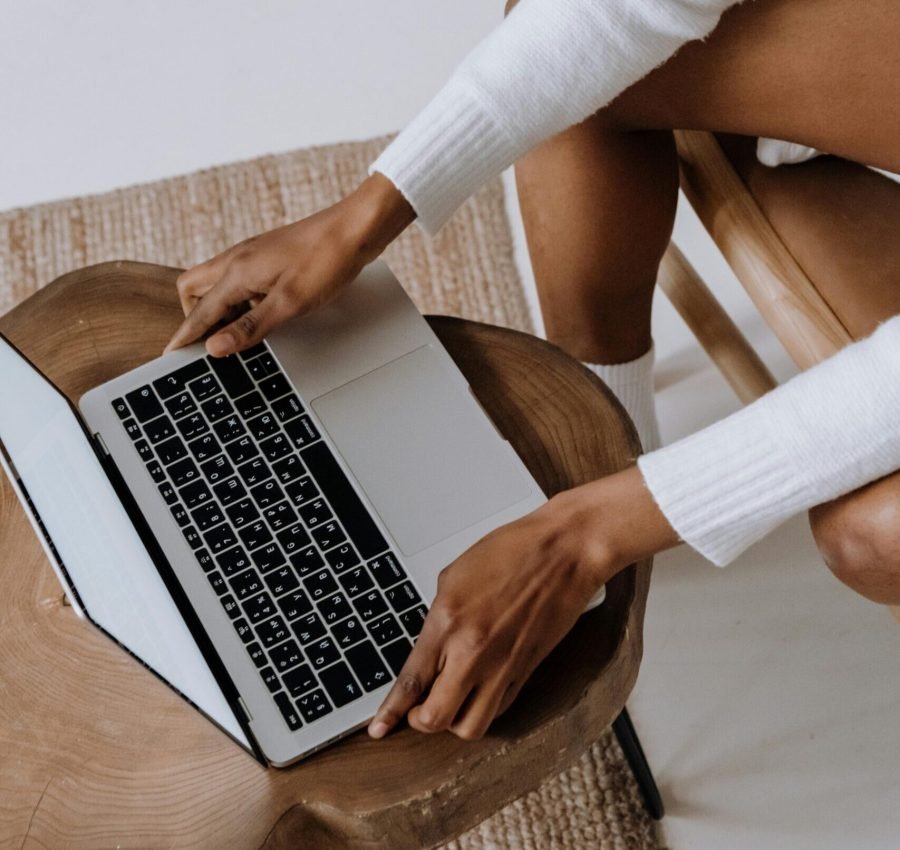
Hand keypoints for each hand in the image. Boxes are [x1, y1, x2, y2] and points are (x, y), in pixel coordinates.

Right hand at [165, 173, 414, 356]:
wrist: (354, 228)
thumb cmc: (326, 261)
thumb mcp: (289, 303)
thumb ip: (250, 327)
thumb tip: (215, 347)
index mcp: (236, 272)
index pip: (199, 312)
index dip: (185, 338)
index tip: (170, 356)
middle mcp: (236, 260)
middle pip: (194, 291)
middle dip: (197, 318)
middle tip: (214, 343)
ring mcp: (251, 256)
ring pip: (216, 285)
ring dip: (221, 309)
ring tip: (240, 333)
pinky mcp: (266, 257)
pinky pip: (239, 280)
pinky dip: (240, 299)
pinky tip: (262, 312)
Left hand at [367, 466, 679, 740]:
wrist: (563, 551)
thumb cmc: (513, 551)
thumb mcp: (455, 575)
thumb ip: (437, 617)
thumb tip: (428, 645)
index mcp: (447, 622)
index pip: (411, 682)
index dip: (390, 712)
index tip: (377, 728)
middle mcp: (472, 651)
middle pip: (434, 718)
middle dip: (418, 721)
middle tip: (416, 710)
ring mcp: (502, 665)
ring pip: (469, 727)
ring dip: (453, 722)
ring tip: (448, 702)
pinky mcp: (527, 670)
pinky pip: (498, 709)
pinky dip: (482, 709)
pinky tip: (477, 692)